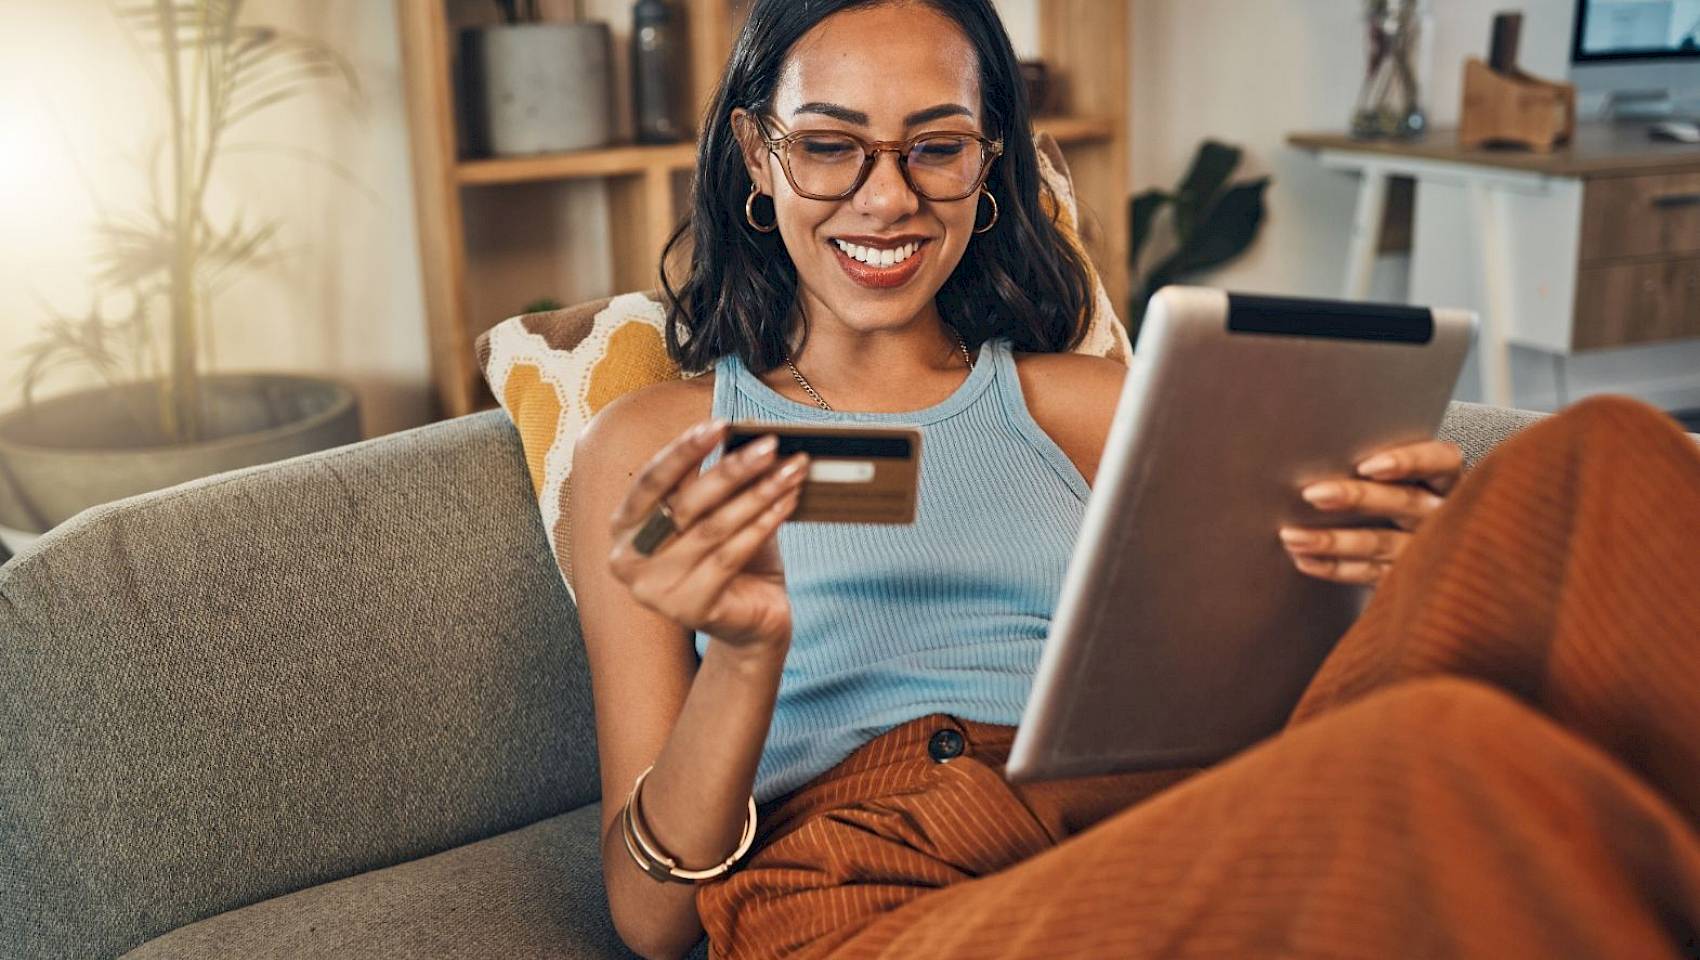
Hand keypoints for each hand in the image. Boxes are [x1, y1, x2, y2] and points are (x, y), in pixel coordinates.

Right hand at [607, 418, 810, 653]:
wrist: (750, 624)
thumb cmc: (728, 560)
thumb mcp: (714, 514)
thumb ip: (714, 483)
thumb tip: (747, 434)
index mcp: (624, 528)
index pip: (650, 480)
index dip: (683, 450)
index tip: (720, 424)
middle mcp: (628, 560)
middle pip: (685, 503)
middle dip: (732, 469)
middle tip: (770, 445)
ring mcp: (656, 590)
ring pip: (713, 528)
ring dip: (758, 493)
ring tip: (791, 469)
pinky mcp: (690, 609)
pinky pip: (732, 555)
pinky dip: (764, 524)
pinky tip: (788, 502)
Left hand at [1279, 440, 1462, 586]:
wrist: (1430, 560)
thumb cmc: (1394, 497)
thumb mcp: (1399, 477)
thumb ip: (1373, 466)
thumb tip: (1315, 455)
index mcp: (1446, 480)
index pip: (1440, 461)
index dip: (1408, 461)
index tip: (1368, 465)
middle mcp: (1441, 514)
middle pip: (1404, 501)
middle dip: (1356, 497)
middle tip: (1312, 494)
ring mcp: (1427, 550)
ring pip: (1380, 542)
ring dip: (1332, 540)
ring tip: (1292, 535)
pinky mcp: (1406, 578)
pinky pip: (1369, 574)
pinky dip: (1333, 568)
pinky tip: (1304, 560)